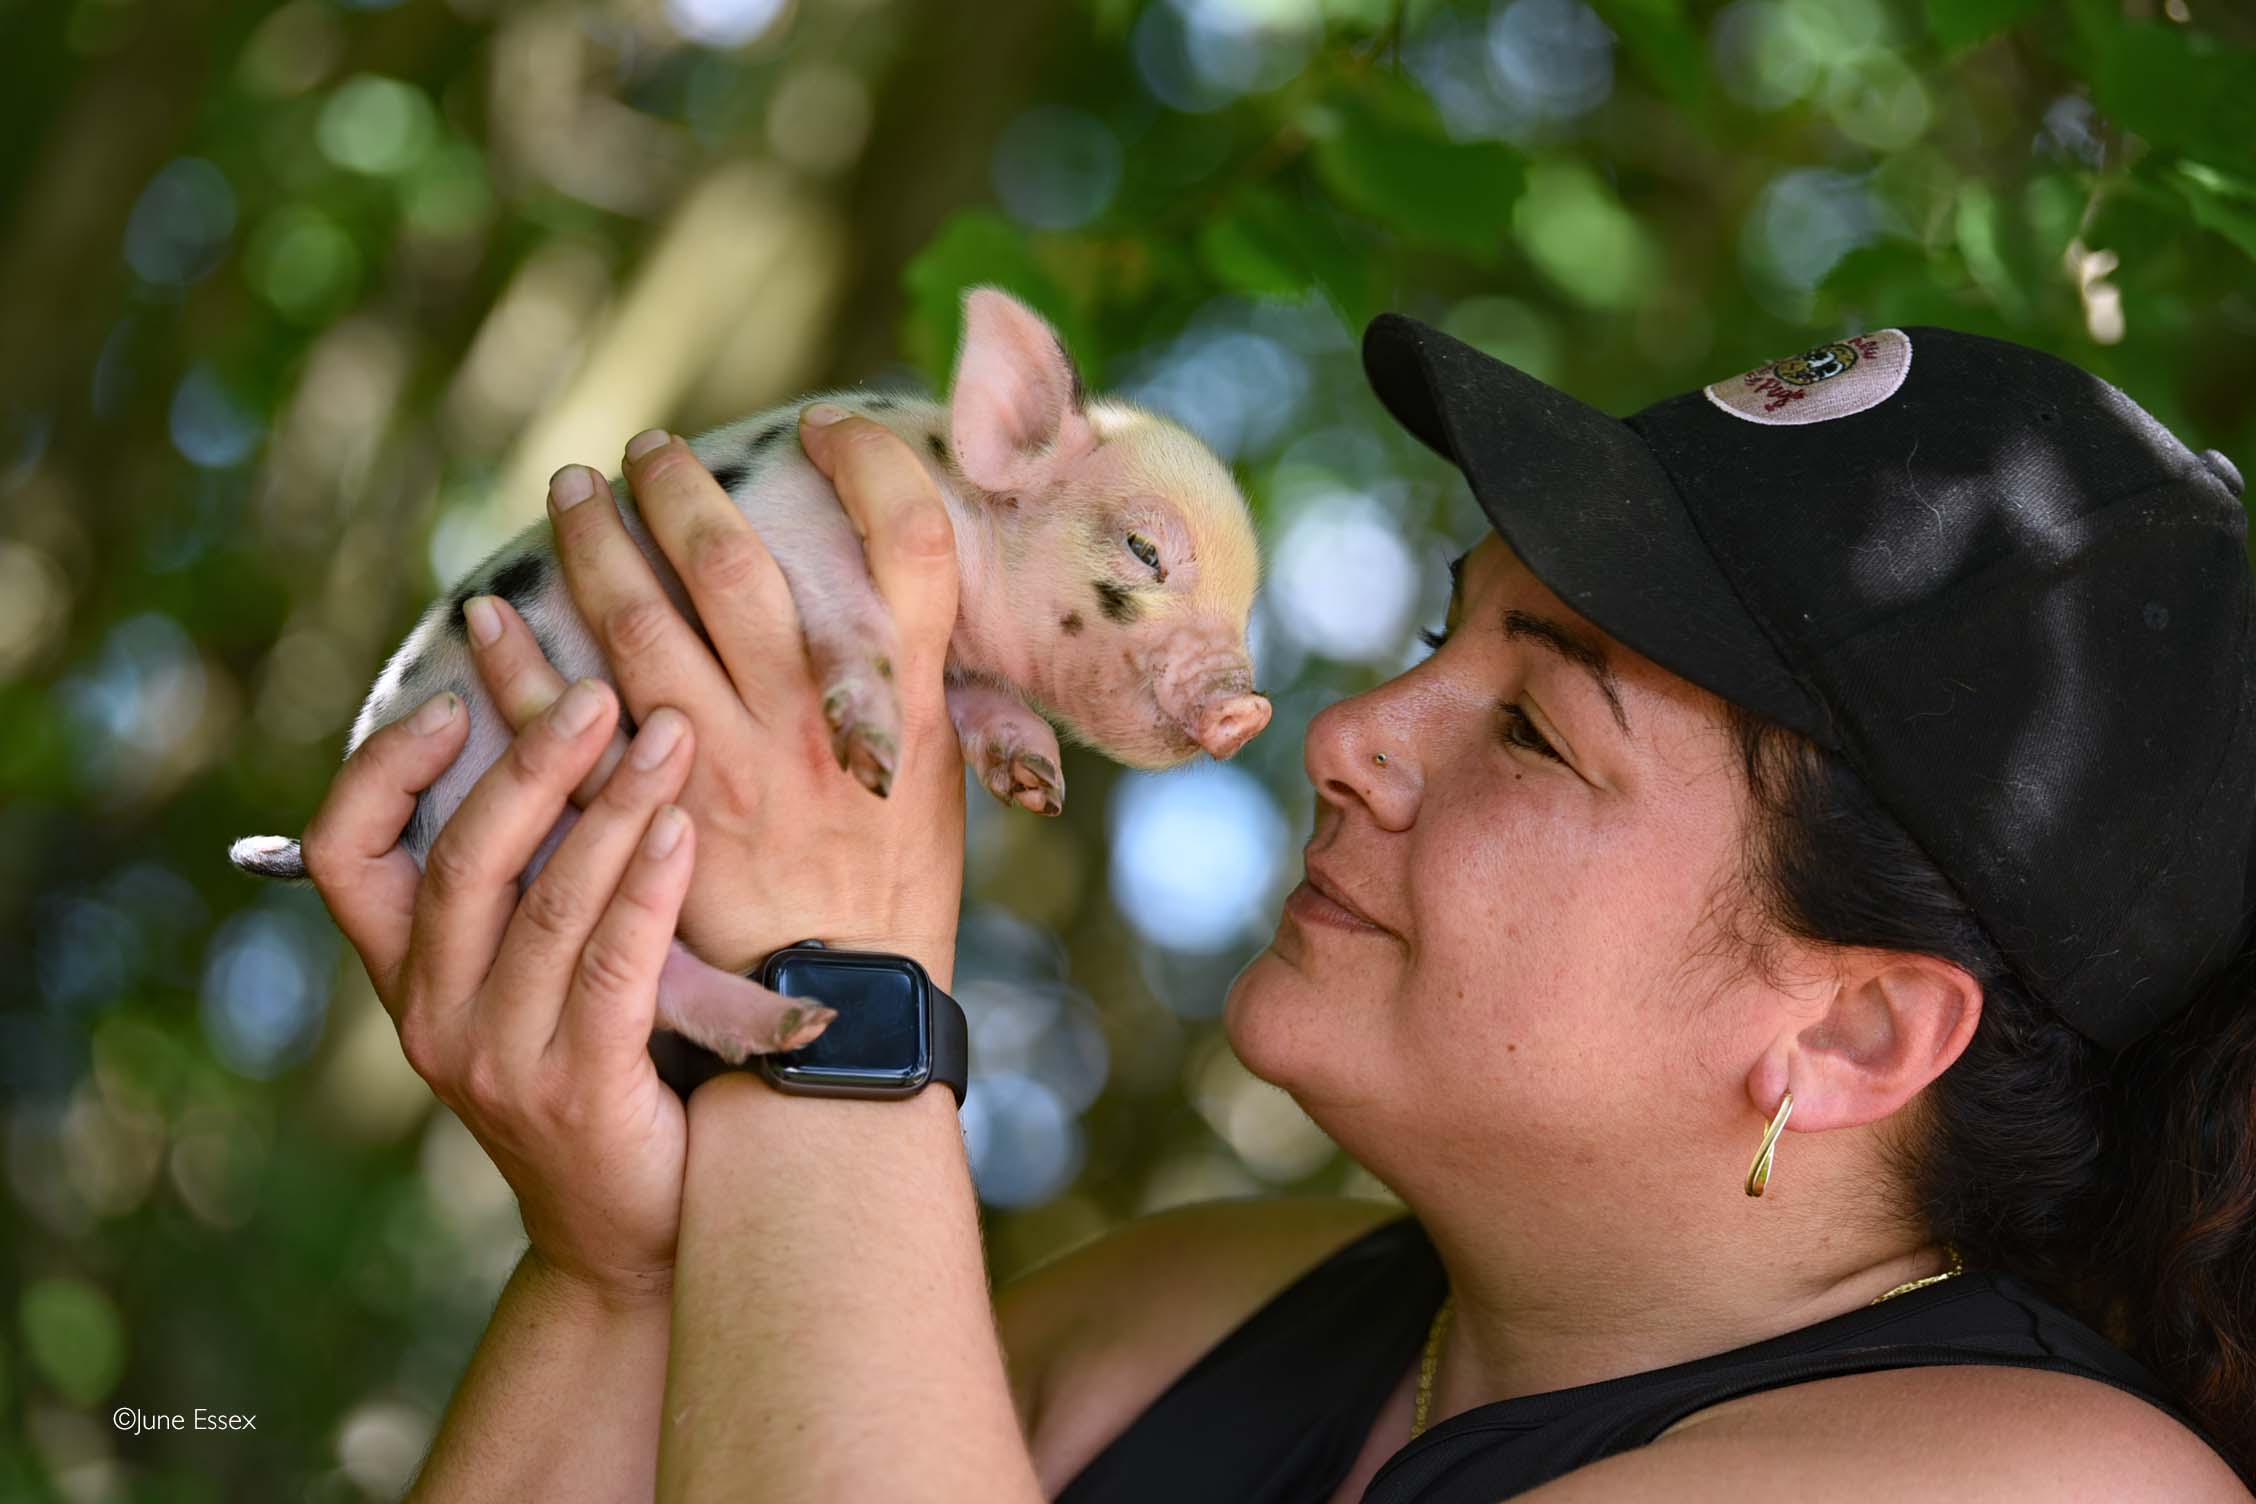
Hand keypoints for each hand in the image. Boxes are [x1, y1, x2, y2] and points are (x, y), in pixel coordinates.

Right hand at [301, 679, 694, 1307]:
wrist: (628, 1237)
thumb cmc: (600, 1077)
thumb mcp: (536, 982)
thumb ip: (530, 889)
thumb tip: (556, 740)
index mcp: (409, 978)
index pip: (344, 857)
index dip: (386, 768)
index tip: (456, 698)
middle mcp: (433, 1018)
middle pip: (459, 861)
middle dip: (530, 763)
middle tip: (597, 693)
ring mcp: (499, 1060)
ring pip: (544, 906)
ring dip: (610, 809)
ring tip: (667, 737)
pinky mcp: (577, 1091)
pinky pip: (612, 967)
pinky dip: (648, 887)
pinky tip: (682, 829)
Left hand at [470, 414, 966, 984]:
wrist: (846, 1009)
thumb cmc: (898, 880)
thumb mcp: (942, 769)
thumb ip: (912, 676)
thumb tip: (890, 580)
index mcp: (903, 697)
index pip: (910, 538)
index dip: (872, 464)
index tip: (827, 426)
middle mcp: (812, 719)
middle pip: (738, 564)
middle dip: (682, 490)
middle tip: (646, 450)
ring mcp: (725, 766)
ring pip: (639, 624)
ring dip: (590, 547)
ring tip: (565, 497)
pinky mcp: (651, 818)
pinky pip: (564, 724)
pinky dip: (516, 664)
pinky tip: (485, 616)